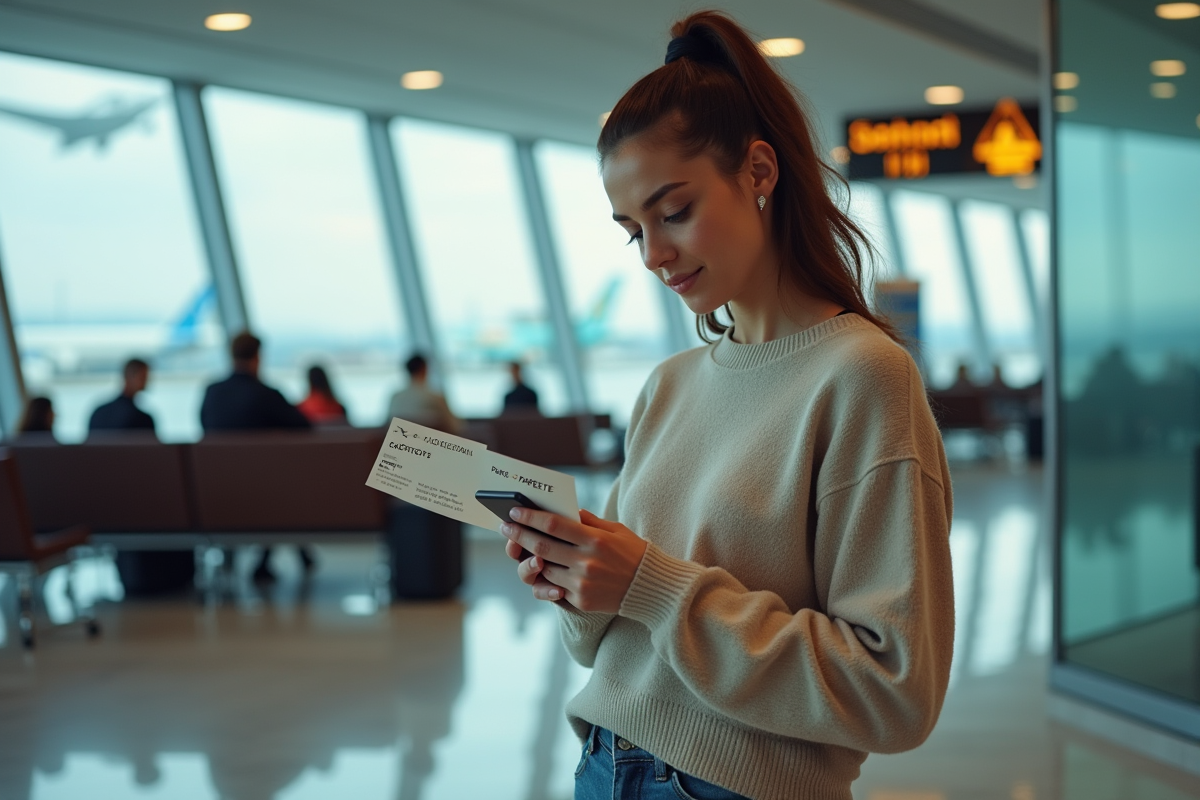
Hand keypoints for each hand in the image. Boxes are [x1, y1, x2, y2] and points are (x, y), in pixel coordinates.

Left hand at [500, 508, 647, 612]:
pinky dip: (546, 577)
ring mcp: (582, 584)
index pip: (554, 525)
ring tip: (520, 547)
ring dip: (529, 557)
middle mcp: (586, 562)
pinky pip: (554, 587)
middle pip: (542, 546)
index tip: (515, 510)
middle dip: (519, 535)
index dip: (531, 517)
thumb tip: (564, 511)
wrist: (653, 589)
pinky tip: (540, 567)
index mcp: (595, 539)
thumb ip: (588, 521)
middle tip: (505, 526)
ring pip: (544, 569)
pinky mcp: (581, 601)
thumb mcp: (616, 530)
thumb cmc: (634, 553)